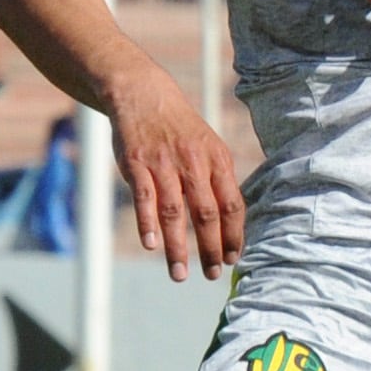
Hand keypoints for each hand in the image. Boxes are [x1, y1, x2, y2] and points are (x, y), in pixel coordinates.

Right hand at [108, 77, 242, 280]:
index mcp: (218, 160)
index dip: (233, 234)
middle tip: (211, 274)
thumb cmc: (180, 130)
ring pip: (174, 212)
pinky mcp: (137, 164)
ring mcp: (164, 164)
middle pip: (207, 213)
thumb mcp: (209, 147)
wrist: (144, 96)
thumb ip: (218, 181)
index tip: (233, 259)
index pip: (232, 205)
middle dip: (210, 248)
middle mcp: (194, 163)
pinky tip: (152, 245)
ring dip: (178, 247)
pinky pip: (144, 198)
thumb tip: (232, 223)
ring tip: (179, 274)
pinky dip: (148, 223)